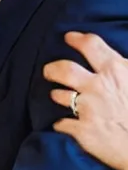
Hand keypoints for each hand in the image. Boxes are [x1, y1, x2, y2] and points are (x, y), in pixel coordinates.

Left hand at [44, 32, 127, 169]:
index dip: (77, 39)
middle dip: (52, 68)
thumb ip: (126, 67)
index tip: (69, 37)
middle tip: (49, 70)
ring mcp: (87, 108)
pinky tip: (64, 125)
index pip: (90, 45)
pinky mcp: (82, 131)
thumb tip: (120, 60)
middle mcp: (96, 86)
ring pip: (59, 95)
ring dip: (58, 95)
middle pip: (63, 68)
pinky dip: (62, 124)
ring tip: (58, 96)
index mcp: (115, 70)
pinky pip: (62, 124)